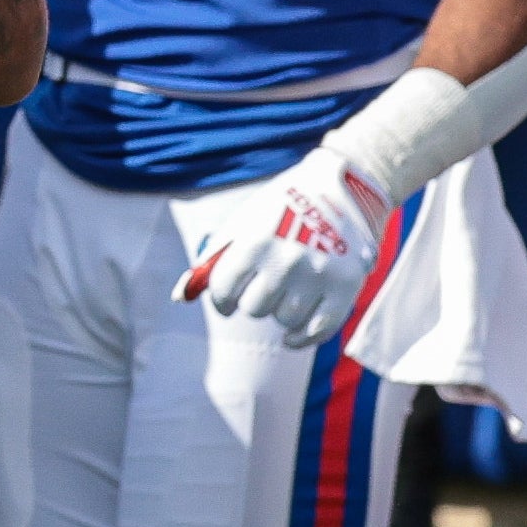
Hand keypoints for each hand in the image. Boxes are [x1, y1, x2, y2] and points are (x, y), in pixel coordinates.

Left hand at [175, 144, 394, 343]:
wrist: (341, 188)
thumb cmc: (280, 210)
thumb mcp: (242, 224)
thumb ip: (212, 260)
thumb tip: (179, 296)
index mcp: (254, 242)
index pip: (223, 291)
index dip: (222, 300)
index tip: (228, 300)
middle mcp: (286, 261)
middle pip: (255, 309)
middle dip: (253, 302)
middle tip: (262, 289)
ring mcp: (318, 276)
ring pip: (285, 320)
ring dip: (280, 311)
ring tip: (286, 291)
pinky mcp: (346, 287)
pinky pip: (318, 331)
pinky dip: (302, 338)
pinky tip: (292, 335)